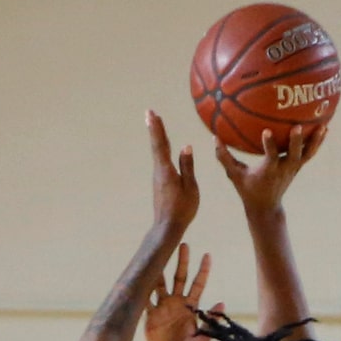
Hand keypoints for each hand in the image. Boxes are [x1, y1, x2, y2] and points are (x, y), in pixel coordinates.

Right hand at [143, 244, 214, 340]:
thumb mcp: (201, 339)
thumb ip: (210, 321)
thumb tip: (222, 303)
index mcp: (190, 308)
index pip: (198, 285)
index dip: (203, 270)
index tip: (207, 254)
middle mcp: (176, 304)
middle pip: (180, 277)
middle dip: (182, 261)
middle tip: (184, 244)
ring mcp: (162, 308)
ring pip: (162, 283)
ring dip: (162, 270)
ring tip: (160, 254)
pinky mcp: (150, 316)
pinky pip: (146, 300)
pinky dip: (144, 289)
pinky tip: (142, 276)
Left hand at [147, 110, 197, 234]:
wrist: (167, 228)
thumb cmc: (182, 210)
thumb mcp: (190, 188)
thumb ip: (188, 166)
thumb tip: (186, 146)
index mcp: (166, 170)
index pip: (161, 144)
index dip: (156, 128)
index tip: (151, 113)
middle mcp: (159, 171)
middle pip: (157, 145)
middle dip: (154, 128)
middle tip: (149, 112)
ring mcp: (158, 177)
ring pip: (158, 153)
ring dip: (157, 136)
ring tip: (156, 122)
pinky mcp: (160, 183)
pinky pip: (161, 161)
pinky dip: (161, 148)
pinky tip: (163, 145)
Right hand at [215, 121, 325, 213]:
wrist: (266, 208)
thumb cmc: (248, 189)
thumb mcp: (234, 175)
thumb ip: (224, 157)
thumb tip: (214, 137)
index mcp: (268, 171)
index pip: (270, 157)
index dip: (269, 146)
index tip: (266, 132)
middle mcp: (283, 169)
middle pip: (293, 156)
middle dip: (296, 143)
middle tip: (298, 127)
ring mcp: (293, 169)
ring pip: (307, 154)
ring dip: (315, 141)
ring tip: (323, 126)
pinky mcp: (298, 167)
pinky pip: (310, 153)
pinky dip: (317, 143)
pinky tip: (325, 128)